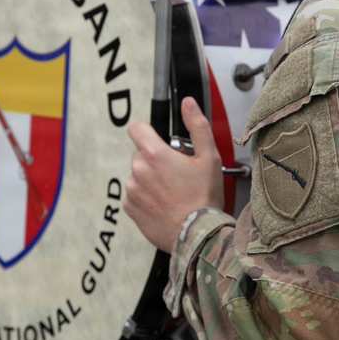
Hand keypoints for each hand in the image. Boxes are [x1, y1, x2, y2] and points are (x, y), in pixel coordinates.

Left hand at [125, 97, 224, 252]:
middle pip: (140, 153)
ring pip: (138, 174)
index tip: (158, 140)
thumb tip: (188, 103)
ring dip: (150, 178)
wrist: (197, 236)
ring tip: (172, 191)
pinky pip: (134, 194)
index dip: (147, 131)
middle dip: (155, 158)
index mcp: (155, 154)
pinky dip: (146, 196)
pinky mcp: (129, 208)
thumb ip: (197, 126)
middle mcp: (138, 170)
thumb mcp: (209, 157)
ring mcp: (131, 190)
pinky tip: (164, 203)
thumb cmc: (204, 198)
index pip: (136, 128)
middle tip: (176, 172)